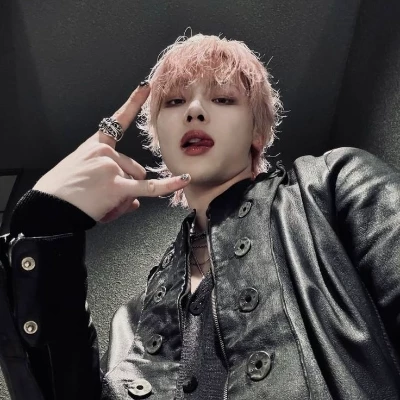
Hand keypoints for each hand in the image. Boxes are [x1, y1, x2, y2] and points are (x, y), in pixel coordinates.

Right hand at [33, 82, 190, 223]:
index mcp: (95, 145)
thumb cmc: (63, 193)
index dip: (133, 102)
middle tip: (102, 194)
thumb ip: (113, 182)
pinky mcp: (116, 185)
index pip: (117, 121)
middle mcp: (104, 152)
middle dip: (126, 184)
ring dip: (126, 196)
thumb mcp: (84, 178)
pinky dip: (167, 186)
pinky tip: (182, 181)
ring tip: (102, 201)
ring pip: (137, 182)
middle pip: (135, 168)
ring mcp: (111, 167)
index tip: (145, 87)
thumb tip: (137, 201)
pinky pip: (148, 187)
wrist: (48, 208)